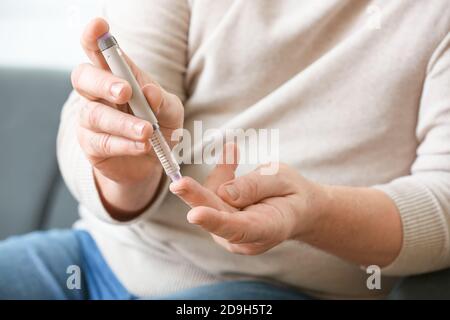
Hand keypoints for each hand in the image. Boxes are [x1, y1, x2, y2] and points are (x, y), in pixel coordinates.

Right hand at [72, 18, 183, 216]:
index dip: (95, 38)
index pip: (98, 51)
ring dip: (124, 123)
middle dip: (103, 82)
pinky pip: (103, 142)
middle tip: (125, 92)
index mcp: (117, 76)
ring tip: (147, 132)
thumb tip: (149, 92)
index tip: (99, 26)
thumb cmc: (159, 127)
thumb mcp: (171, 111)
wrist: (153, 162)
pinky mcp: (92, 145)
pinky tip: (142, 146)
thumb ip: (163, 101)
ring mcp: (91, 119)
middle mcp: (98, 94)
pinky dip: (126, 144)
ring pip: (95, 114)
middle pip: (83, 77)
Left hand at [170, 144, 325, 254]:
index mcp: (267, 229)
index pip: (237, 229)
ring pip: (212, 201)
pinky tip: (229, 156)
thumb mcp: (283, 180)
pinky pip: (212, 195)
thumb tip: (224, 193)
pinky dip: (219, 176)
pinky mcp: (221, 222)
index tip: (195, 214)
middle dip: (197, 198)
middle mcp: (244, 238)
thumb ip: (255, 186)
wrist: (298, 209)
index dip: (215, 221)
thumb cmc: (293, 194)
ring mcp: (230, 233)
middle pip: (216, 216)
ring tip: (233, 154)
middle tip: (179, 183)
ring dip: (219, 176)